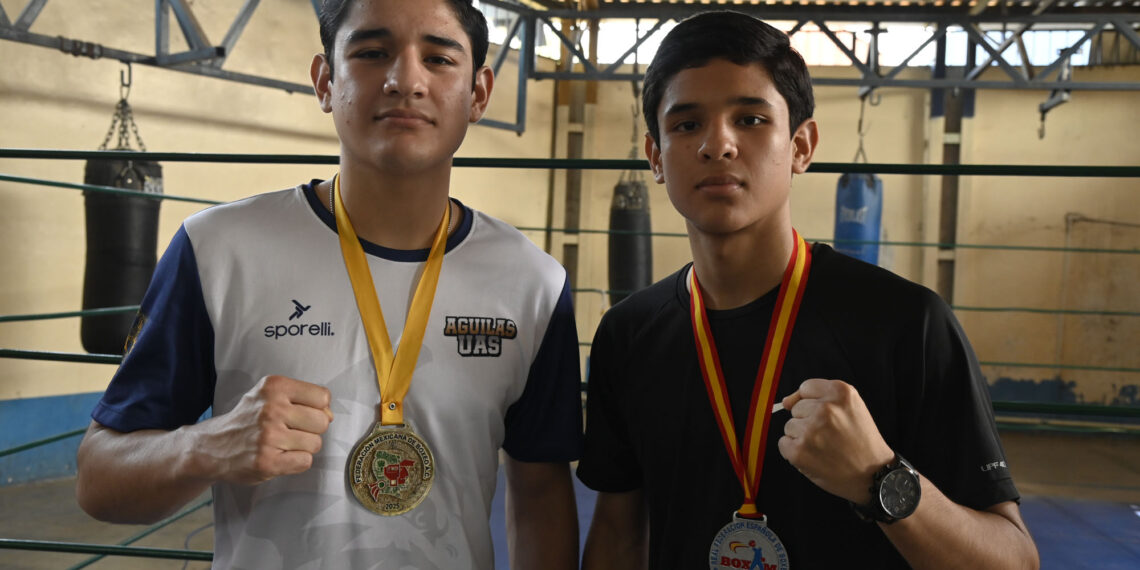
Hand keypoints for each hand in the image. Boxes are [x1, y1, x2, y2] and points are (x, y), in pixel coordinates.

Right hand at [201, 374, 332, 484]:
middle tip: (292, 431)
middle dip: (312, 429)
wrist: (213, 446)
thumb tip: (330, 415)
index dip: (318, 408)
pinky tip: (280, 456)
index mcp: (274, 387)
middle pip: (322, 422)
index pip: (322, 397)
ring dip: (303, 447)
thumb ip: (303, 400)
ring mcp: (268, 436)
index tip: (302, 413)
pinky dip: (296, 462)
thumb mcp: (270, 396)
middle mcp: (271, 409)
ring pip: (315, 443)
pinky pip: (305, 461)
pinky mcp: (267, 461)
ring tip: (282, 444)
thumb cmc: (248, 420)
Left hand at [776, 378, 893, 503]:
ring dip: (801, 437)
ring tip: (824, 447)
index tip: (825, 417)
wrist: (874, 475)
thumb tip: (786, 402)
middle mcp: (825, 408)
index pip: (806, 387)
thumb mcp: (851, 408)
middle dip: (808, 421)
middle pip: (797, 408)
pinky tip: (814, 457)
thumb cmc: (861, 441)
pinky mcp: (799, 450)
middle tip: (830, 436)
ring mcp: (811, 430)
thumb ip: (819, 398)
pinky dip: (794, 452)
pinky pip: (783, 443)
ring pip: (789, 426)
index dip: (813, 403)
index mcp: (840, 392)